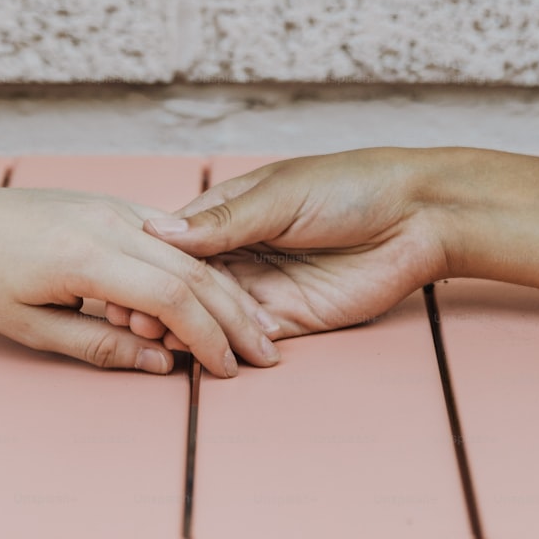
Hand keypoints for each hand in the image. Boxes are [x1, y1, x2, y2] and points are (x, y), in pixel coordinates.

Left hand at [0, 180, 279, 376]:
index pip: (170, 298)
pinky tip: (218, 289)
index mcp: (85, 257)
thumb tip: (161, 366)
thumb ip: (101, 346)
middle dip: (234, 316)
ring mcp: (112, 207)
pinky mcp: (110, 203)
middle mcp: (108, 223)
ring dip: (226, 289)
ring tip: (254, 326)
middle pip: (193, 271)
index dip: (208, 337)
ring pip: (188, 251)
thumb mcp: (31, 327)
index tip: (229, 369)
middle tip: (265, 354)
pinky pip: (169, 234)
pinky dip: (199, 264)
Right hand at [141, 150, 448, 337]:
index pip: (179, 242)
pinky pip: (248, 336)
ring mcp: (265, 287)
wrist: (418, 216)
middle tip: (131, 317)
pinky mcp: (291, 319)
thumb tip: (159, 231)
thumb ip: (223, 221)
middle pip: (190, 283)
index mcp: (233, 213)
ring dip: (185, 326)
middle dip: (162, 301)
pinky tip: (194, 351)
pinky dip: (221, 345)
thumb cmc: (350, 186)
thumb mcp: (279, 196)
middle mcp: (243, 252)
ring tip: (153, 336)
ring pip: (212, 313)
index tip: (120, 277)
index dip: (152, 262)